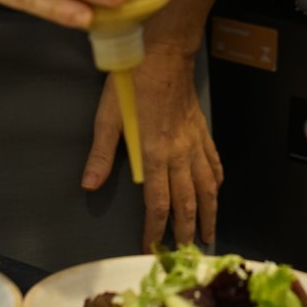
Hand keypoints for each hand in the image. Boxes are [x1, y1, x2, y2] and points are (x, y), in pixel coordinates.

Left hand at [81, 40, 222, 248]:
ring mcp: (195, 142)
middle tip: (186, 253)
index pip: (158, 203)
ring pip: (208, 186)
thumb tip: (89, 185)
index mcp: (155, 154)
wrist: (163, 53)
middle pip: (188, 201)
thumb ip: (101, 155)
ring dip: (209, 213)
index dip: (155, 229)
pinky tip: (217, 190)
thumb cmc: (133, 82)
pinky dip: (217, 181)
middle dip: (187, 230)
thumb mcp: (108, 117)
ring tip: (208, 234)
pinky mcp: (202, 130)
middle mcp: (180, 153)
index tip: (151, 247)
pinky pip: (214, 162)